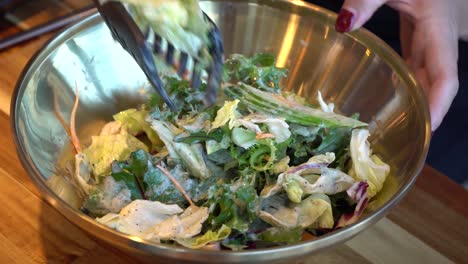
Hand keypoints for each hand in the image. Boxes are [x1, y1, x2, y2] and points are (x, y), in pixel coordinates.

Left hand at [335, 0, 458, 130]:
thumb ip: (367, 2)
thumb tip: (343, 25)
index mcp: (439, 26)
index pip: (446, 76)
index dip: (439, 106)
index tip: (426, 130)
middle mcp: (440, 33)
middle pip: (438, 81)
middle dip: (427, 110)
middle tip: (405, 136)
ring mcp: (432, 30)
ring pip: (428, 71)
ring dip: (417, 95)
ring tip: (398, 121)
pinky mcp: (422, 25)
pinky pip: (418, 58)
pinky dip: (407, 77)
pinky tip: (392, 88)